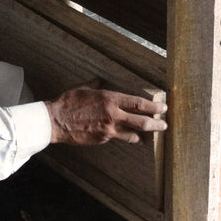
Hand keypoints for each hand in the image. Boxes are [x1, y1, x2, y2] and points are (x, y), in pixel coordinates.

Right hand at [45, 84, 166, 144]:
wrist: (56, 121)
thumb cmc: (69, 102)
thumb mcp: (84, 88)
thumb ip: (96, 85)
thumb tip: (101, 80)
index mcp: (109, 100)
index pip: (137, 103)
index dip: (153, 107)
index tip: (163, 108)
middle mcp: (112, 116)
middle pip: (141, 122)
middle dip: (156, 124)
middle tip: (164, 125)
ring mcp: (108, 130)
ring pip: (132, 134)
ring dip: (143, 134)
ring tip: (149, 134)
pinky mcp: (102, 140)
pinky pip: (117, 137)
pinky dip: (123, 135)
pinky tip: (125, 135)